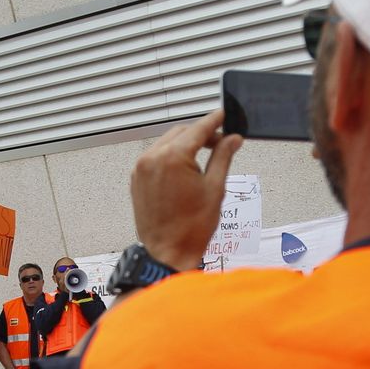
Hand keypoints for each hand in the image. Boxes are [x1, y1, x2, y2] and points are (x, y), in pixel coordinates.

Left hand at [129, 109, 241, 269]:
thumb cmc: (190, 228)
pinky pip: (156, 157)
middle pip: (181, 133)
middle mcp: (152, 159)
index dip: (214, 121)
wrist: (167, 253)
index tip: (223, 115)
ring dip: (186, 145)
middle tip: (221, 142)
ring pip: (167, 143)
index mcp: (172, 158)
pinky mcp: (137, 179)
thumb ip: (223, 157)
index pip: (198, 129)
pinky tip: (185, 168)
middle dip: (201, 135)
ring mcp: (141, 169)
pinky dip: (171, 156)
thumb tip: (232, 139)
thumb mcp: (215, 188)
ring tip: (205, 158)